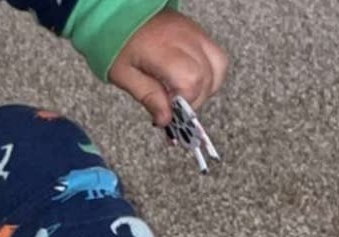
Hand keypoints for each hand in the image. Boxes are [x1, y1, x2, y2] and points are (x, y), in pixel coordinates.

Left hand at [109, 10, 228, 125]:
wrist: (122, 15)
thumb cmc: (119, 44)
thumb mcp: (124, 76)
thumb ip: (148, 96)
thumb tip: (166, 119)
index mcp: (163, 50)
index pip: (191, 81)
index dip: (184, 104)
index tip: (169, 114)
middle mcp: (185, 39)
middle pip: (208, 76)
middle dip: (195, 100)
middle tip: (175, 109)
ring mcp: (195, 33)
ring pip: (219, 64)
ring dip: (208, 88)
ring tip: (185, 97)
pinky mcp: (198, 32)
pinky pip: (216, 55)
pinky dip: (209, 74)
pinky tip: (190, 82)